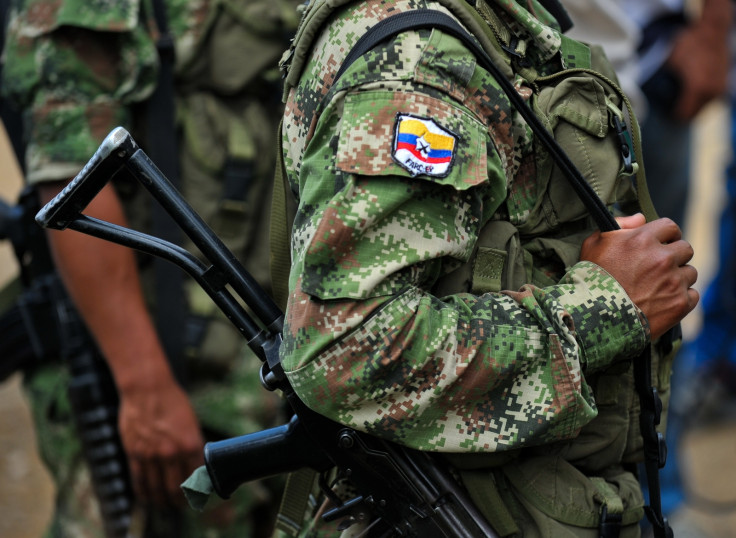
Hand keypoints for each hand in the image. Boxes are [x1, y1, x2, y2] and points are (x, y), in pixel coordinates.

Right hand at [118, 380, 203, 506]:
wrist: (147, 388)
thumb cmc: (172, 401)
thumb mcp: (191, 422)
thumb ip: (192, 444)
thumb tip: (196, 462)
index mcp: (191, 444)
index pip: (197, 476)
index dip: (198, 489)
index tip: (199, 494)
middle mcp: (172, 453)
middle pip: (177, 487)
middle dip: (181, 500)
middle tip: (183, 504)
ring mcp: (151, 454)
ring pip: (157, 488)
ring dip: (163, 500)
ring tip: (167, 504)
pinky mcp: (134, 453)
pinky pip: (139, 480)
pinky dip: (144, 492)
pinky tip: (147, 497)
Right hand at [580, 214, 698, 339]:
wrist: (594, 318)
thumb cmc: (589, 280)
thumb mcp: (593, 245)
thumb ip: (618, 225)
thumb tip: (641, 218)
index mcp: (643, 240)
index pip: (670, 227)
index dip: (666, 235)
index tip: (662, 243)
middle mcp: (662, 258)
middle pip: (685, 249)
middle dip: (674, 256)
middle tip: (659, 268)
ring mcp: (673, 282)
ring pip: (690, 273)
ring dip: (678, 278)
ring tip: (658, 288)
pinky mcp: (680, 304)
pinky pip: (693, 295)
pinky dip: (682, 298)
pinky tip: (663, 302)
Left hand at [666, 2, 730, 120]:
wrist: (712, 30)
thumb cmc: (688, 44)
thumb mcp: (670, 62)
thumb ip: (662, 82)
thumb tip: (646, 94)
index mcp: (697, 88)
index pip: (682, 114)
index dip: (671, 114)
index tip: (663, 111)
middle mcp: (711, 91)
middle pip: (692, 113)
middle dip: (681, 110)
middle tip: (670, 105)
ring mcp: (720, 88)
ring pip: (702, 106)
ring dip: (692, 104)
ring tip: (680, 97)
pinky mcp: (724, 84)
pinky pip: (709, 98)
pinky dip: (700, 97)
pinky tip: (691, 91)